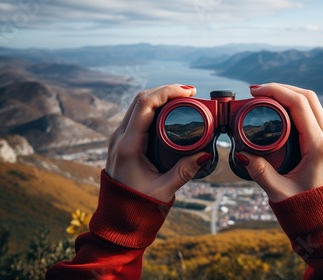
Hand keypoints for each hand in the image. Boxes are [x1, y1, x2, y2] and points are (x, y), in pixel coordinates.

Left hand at [105, 85, 209, 201]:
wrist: (117, 217)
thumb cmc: (137, 205)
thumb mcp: (164, 190)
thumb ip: (184, 172)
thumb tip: (205, 154)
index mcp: (128, 146)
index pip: (146, 105)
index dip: (168, 92)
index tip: (189, 91)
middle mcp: (120, 137)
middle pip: (141, 99)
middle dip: (166, 90)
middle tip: (191, 93)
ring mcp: (118, 138)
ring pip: (137, 105)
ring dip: (159, 96)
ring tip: (183, 98)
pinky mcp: (122, 141)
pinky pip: (137, 114)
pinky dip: (153, 106)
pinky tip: (169, 109)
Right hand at [239, 83, 322, 201]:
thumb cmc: (308, 212)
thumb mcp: (279, 193)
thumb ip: (260, 172)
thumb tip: (242, 154)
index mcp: (319, 147)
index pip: (299, 104)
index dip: (276, 91)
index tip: (255, 91)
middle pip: (309, 97)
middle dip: (283, 88)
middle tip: (258, 92)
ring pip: (313, 105)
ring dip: (290, 96)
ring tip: (266, 99)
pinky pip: (314, 116)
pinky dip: (297, 108)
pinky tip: (280, 114)